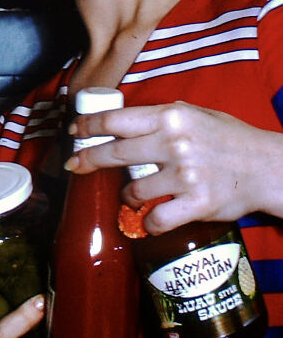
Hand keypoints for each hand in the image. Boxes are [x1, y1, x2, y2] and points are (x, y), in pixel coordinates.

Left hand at [66, 101, 282, 231]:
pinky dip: (148, 223)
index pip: (116, 120)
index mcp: (171, 116)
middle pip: (115, 152)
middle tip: (74, 165)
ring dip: (125, 196)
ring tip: (129, 196)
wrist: (267, 167)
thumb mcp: (196, 114)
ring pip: (133, 190)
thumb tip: (125, 121)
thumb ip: (163, 117)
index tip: (75, 130)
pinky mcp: (196, 204)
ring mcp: (185, 175)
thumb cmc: (230, 139)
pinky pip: (157, 218)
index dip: (89, 125)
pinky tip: (149, 221)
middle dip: (87, 159)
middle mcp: (174, 143)